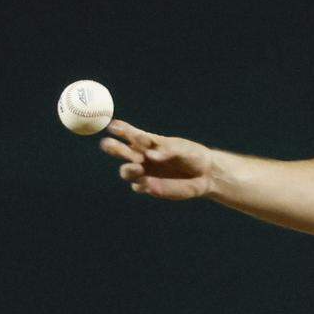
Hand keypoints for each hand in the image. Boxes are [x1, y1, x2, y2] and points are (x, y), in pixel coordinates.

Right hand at [99, 120, 214, 199]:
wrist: (205, 174)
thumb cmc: (191, 155)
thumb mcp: (181, 148)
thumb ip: (166, 150)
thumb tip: (150, 155)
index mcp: (146, 141)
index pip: (128, 132)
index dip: (119, 129)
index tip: (113, 126)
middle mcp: (140, 155)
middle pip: (119, 151)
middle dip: (113, 147)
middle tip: (109, 144)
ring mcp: (143, 172)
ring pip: (126, 171)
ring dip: (128, 169)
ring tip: (138, 167)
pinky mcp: (149, 186)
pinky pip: (140, 187)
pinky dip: (142, 184)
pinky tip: (148, 182)